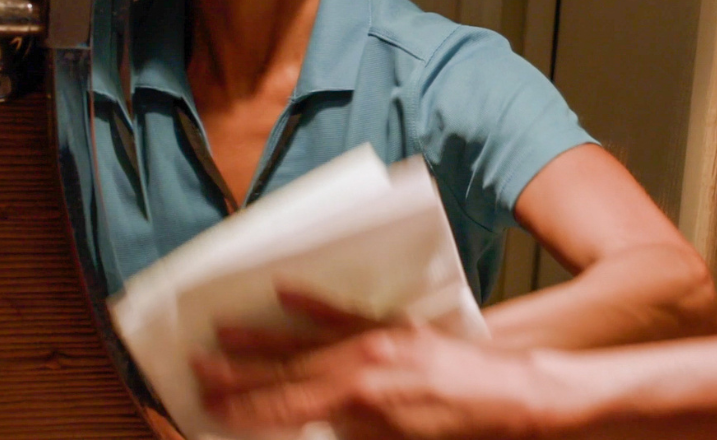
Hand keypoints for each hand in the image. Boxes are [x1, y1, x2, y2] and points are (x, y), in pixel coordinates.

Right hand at [193, 287, 548, 439]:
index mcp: (359, 408)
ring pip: (306, 342)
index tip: (208, 405)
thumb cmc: (467, 435)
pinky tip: (283, 291)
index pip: (283, 409)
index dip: (242, 410)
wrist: (522, 399)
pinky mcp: (399, 328)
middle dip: (237, 376)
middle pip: (285, 374)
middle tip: (194, 369)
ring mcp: (380, 343)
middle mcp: (363, 370)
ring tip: (220, 333)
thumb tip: (308, 431)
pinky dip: (312, 303)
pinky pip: (346, 312)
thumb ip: (351, 437)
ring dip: (260, 339)